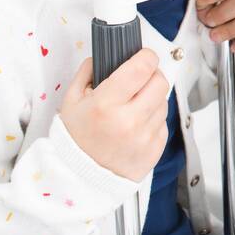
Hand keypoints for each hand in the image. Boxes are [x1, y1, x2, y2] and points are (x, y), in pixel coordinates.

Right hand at [59, 50, 168, 180]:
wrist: (80, 178)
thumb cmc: (76, 139)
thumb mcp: (71, 101)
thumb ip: (87, 73)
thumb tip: (103, 55)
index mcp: (106, 105)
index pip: (141, 68)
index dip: (146, 56)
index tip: (143, 56)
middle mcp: (129, 121)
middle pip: (160, 82)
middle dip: (152, 75)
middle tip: (140, 80)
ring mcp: (144, 137)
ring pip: (164, 101)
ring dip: (153, 98)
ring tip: (133, 106)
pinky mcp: (155, 149)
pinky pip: (164, 123)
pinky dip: (153, 119)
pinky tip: (136, 124)